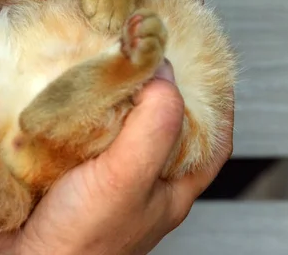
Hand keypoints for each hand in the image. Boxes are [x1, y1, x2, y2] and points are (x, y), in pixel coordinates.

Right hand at [0, 74, 232, 254]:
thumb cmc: (81, 245)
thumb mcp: (128, 180)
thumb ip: (154, 126)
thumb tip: (164, 71)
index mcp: (171, 188)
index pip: (212, 140)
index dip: (216, 103)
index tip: (206, 66)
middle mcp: (143, 180)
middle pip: (164, 124)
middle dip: (159, 88)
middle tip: (147, 53)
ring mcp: (108, 176)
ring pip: (122, 124)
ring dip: (116, 94)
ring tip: (109, 62)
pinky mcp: (74, 171)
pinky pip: (85, 129)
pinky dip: (81, 107)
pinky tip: (71, 91)